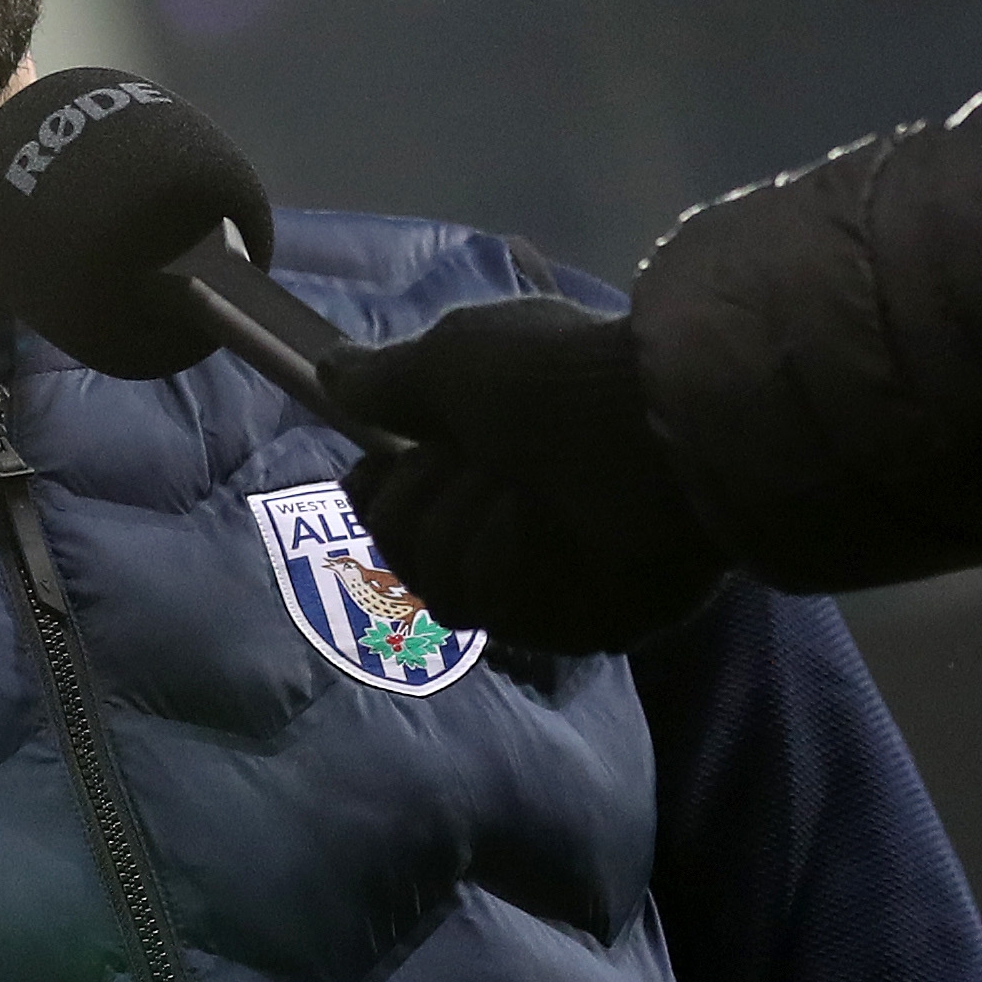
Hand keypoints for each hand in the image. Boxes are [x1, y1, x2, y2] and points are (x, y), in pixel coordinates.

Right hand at [317, 296, 732, 651]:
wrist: (653, 436)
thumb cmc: (555, 382)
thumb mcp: (454, 357)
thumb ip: (385, 377)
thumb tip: (328, 369)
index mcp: (479, 449)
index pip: (385, 497)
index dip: (373, 486)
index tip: (380, 464)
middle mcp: (501, 515)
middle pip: (398, 544)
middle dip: (426, 496)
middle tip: (479, 464)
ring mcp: (535, 575)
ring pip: (436, 582)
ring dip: (469, 527)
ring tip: (525, 495)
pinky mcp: (567, 624)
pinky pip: (490, 608)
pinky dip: (509, 561)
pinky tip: (550, 531)